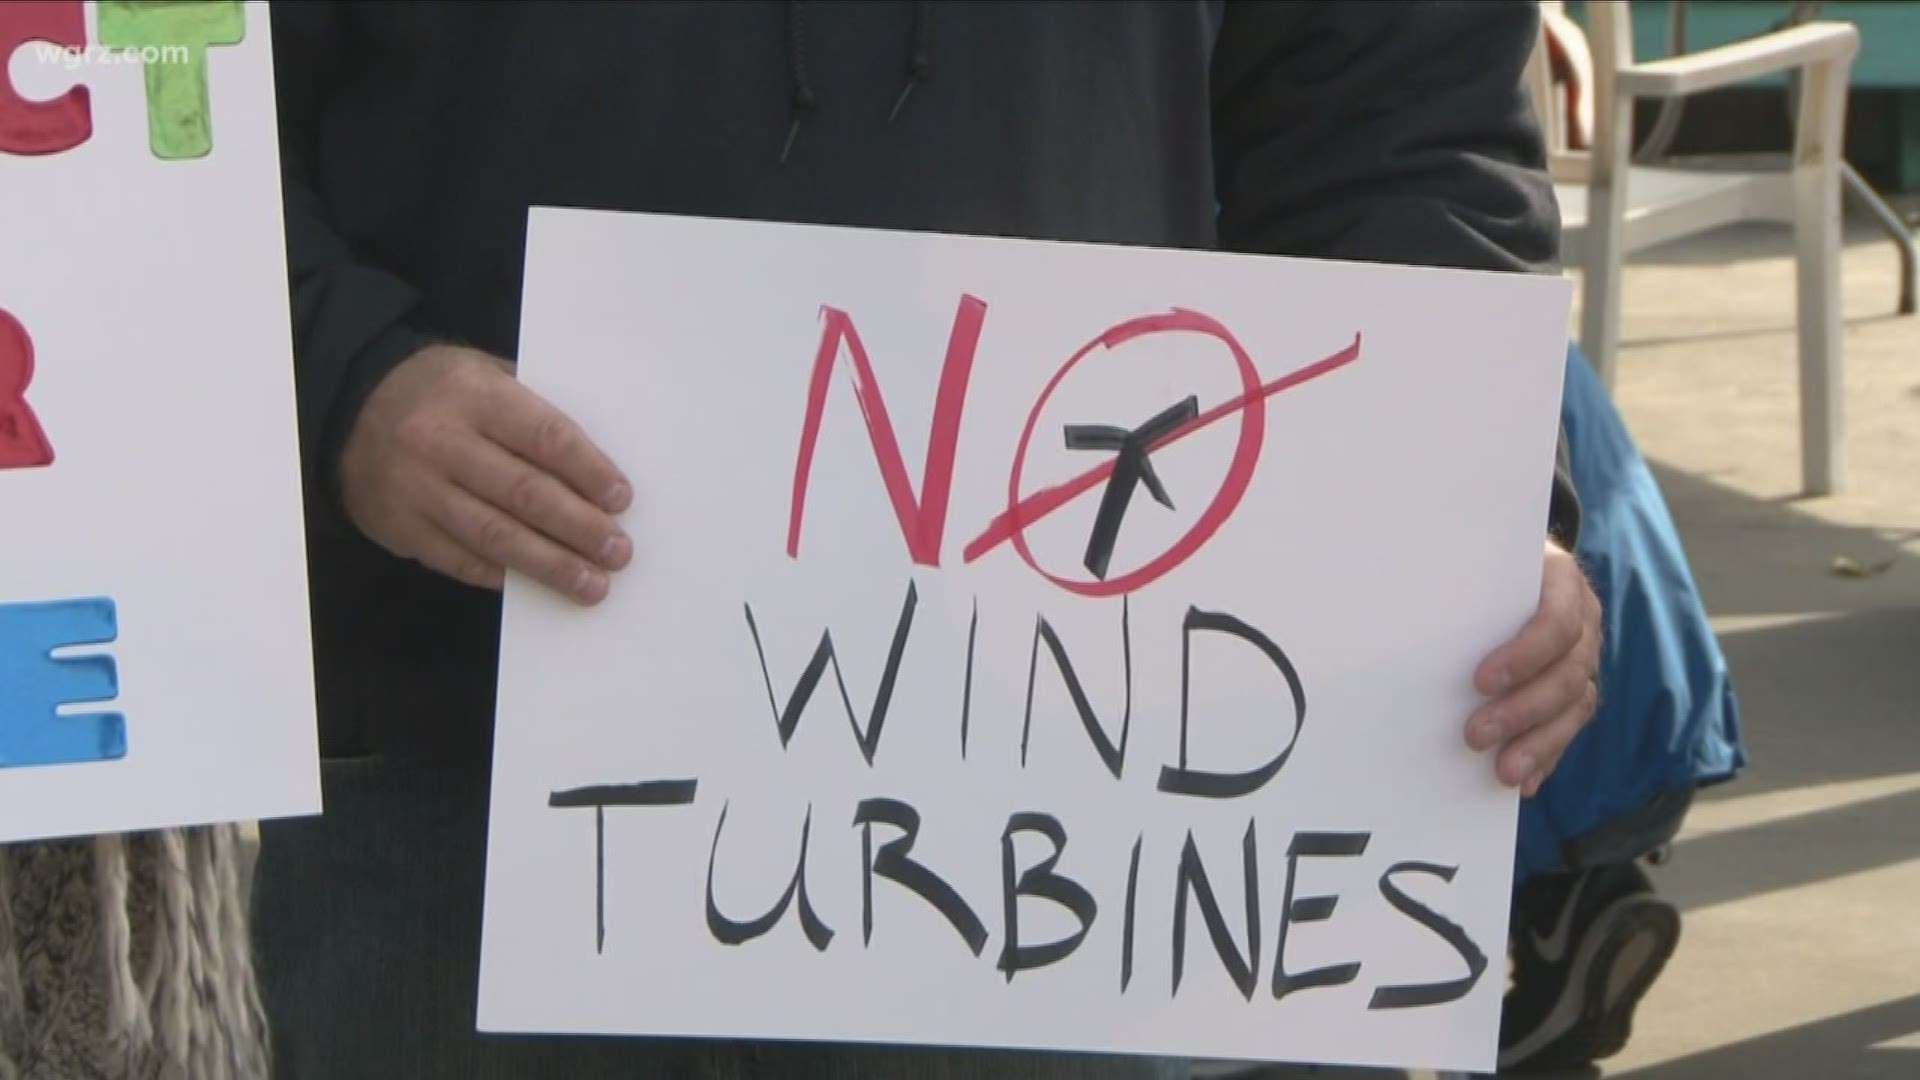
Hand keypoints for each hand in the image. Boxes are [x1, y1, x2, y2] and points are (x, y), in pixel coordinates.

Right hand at [338, 344, 632, 603]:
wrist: (349, 408)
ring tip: (591, 584)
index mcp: (474, 394)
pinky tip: (534, 585)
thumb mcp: (485, 374)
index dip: (588, 471)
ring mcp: (416, 488)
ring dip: (549, 565)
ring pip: (493, 535)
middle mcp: (441, 441)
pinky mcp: (400, 527)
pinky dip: (501, 575)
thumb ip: (533, 410)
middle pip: (524, 493)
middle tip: (617, 552)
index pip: (544, 436)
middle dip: (578, 528)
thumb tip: (597, 466)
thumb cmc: (442, 392)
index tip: (621, 500)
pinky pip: (459, 560)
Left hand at [1466, 540, 1601, 796]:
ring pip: (1574, 706)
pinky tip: (1524, 780)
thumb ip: (1457, 579)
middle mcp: (1583, 620)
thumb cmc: (1480, 562)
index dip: (1523, 656)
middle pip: (1566, 673)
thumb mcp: (1472, 558)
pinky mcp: (1575, 688)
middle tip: (1474, 736)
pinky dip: (1546, 755)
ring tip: (1503, 771)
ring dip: (1538, 743)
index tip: (1479, 681)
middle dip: (1521, 710)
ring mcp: (1583, 656)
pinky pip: (1569, 727)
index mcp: (1561, 580)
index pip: (1556, 622)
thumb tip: (1399, 603)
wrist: (1508, 564)